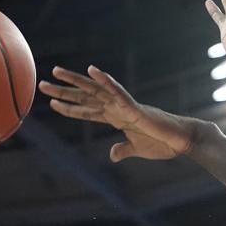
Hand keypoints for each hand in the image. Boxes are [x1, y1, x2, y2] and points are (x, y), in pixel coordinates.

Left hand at [39, 66, 205, 161]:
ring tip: (56, 72)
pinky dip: (106, 81)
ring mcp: (125, 106)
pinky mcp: (135, 108)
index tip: (53, 103)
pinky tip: (94, 71)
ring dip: (76, 81)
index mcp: (117, 118)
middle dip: (64, 90)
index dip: (71, 108)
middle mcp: (118, 108)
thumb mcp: (138, 150)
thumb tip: (112, 154)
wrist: (182, 141)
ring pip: (96, 90)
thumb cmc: (164, 144)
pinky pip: (118, 92)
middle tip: (43, 83)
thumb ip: (123, 150)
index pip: (88, 111)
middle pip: (87, 97)